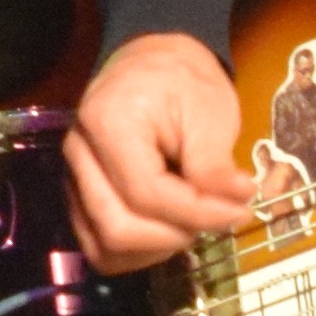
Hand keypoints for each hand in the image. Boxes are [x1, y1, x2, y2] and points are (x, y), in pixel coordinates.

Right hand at [66, 31, 261, 271]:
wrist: (152, 63)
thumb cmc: (183, 81)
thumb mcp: (210, 111)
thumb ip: (215, 165)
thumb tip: (237, 206)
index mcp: (107, 124)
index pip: (147, 193)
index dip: (198, 213)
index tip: (242, 210)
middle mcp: (80, 155)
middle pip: (118, 228)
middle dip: (175, 235)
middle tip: (215, 217)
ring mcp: (74, 178)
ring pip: (104, 246)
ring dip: (156, 250)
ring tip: (192, 223)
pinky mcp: (80, 196)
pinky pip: (100, 245)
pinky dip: (138, 252)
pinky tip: (169, 231)